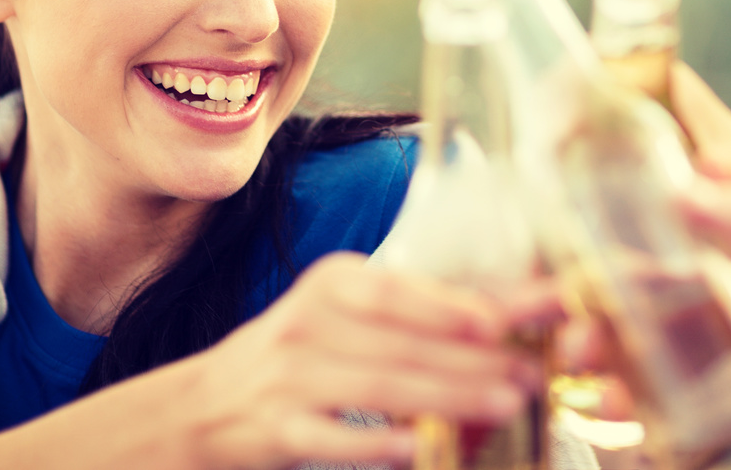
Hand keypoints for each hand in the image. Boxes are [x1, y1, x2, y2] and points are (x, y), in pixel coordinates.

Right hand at [173, 252, 548, 469]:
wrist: (202, 407)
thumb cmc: (300, 357)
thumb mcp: (347, 320)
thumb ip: (417, 320)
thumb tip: (505, 320)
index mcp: (334, 283)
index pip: (407, 290)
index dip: (460, 304)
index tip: (512, 317)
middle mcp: (310, 319)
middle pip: (404, 340)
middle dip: (475, 359)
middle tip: (528, 375)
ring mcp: (290, 375)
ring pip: (382, 383)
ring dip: (449, 395)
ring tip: (503, 404)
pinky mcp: (275, 428)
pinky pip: (333, 434)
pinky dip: (375, 441)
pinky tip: (416, 448)